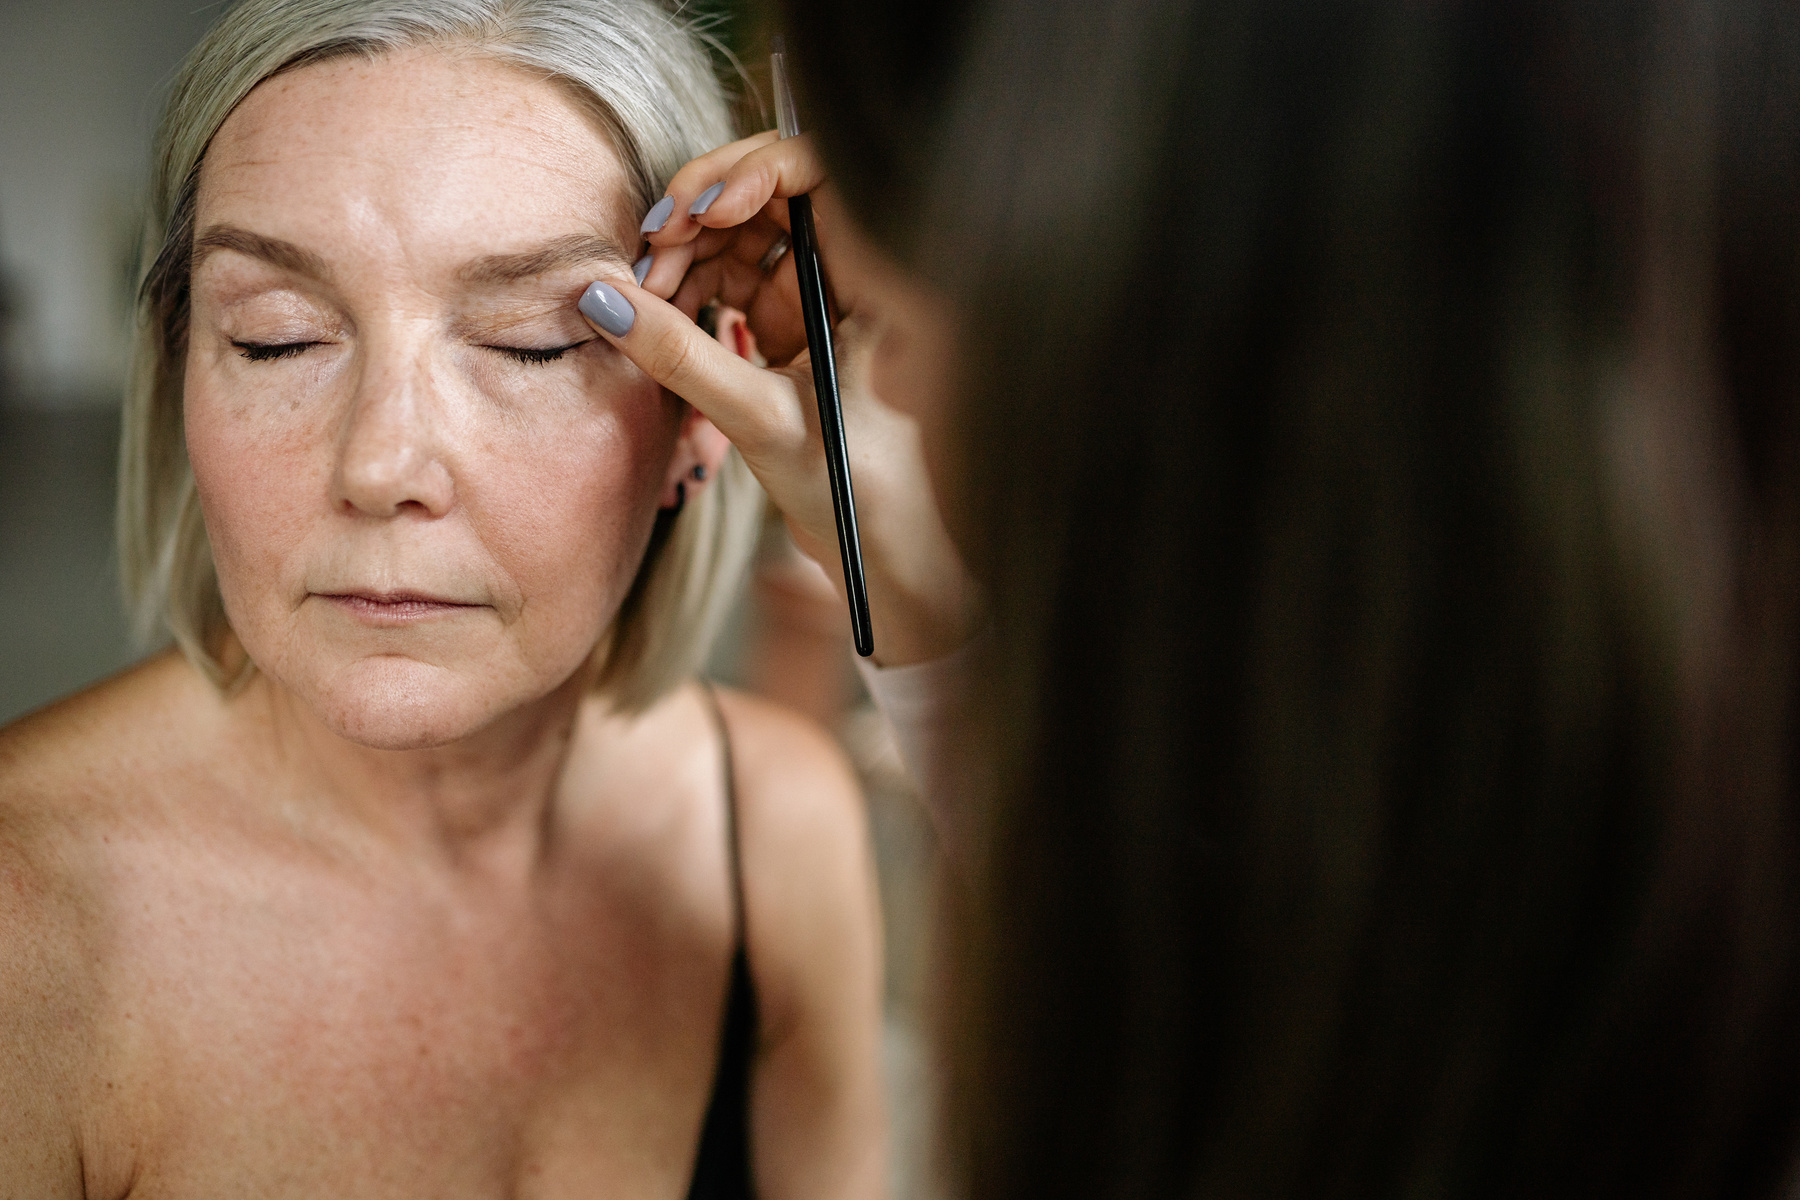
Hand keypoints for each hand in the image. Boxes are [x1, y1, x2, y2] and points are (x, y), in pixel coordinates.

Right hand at [581, 133, 979, 665]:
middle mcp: (856, 277)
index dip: (758, 170)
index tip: (705, 208)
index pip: (822, 175)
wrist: (888, 559)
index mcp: (883, 283)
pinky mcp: (794, 328)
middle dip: (703, 212)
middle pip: (773, 196)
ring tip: (647, 295)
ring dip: (688, 253)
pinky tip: (658, 313)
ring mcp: (822, 300)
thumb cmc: (862, 495)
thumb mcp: (764, 421)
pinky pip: (735, 280)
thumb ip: (682, 357)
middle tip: (652, 250)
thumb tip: (603, 300)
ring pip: (745, 238)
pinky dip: (692, 288)